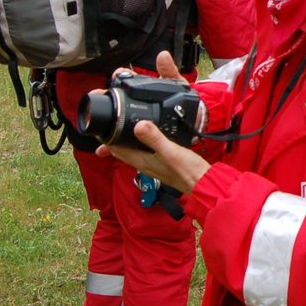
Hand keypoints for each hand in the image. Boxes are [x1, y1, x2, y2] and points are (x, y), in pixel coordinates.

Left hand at [97, 51, 208, 193]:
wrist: (204, 184)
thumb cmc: (188, 172)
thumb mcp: (171, 151)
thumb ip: (155, 138)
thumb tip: (138, 125)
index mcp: (142, 160)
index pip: (115, 148)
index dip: (105, 136)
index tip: (101, 121)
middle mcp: (143, 163)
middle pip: (120, 148)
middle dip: (111, 137)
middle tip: (107, 121)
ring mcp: (151, 163)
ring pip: (130, 149)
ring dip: (123, 139)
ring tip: (121, 125)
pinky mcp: (160, 162)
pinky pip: (143, 150)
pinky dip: (138, 141)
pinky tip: (145, 135)